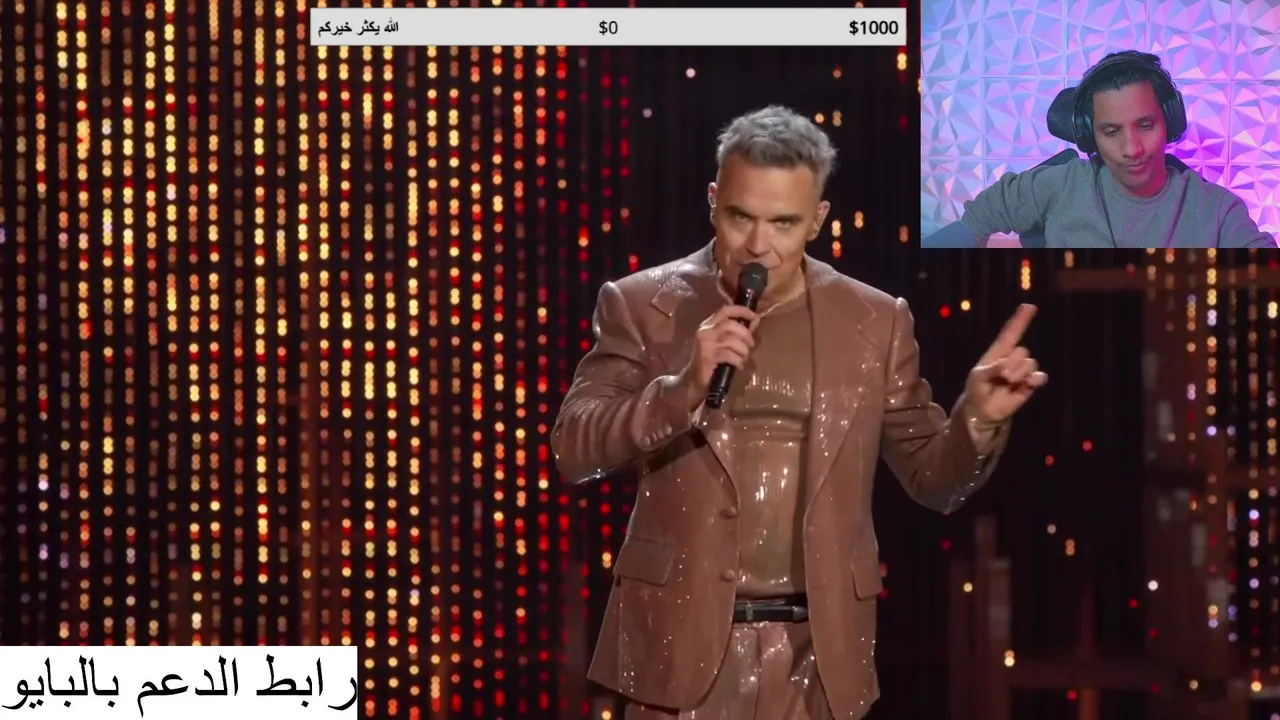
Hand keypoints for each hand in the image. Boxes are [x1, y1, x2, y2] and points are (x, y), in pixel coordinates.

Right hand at [677, 304, 760, 409]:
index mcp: (708, 325)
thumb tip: (754, 322)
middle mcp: (705, 331)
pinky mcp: (707, 357)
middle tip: (750, 346)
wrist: (692, 380)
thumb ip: (735, 332)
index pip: (725, 310)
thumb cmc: (710, 361)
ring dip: (743, 352)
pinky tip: (737, 366)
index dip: (741, 311)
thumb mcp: (721, 343)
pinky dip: (738, 362)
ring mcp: (705, 344)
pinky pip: (730, 355)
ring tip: (742, 359)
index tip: (755, 317)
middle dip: (746, 336)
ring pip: (733, 341)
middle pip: (732, 325)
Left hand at [965, 304, 1047, 424]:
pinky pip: (1040, 376)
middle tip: (1002, 376)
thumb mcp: (977, 376)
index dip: (1020, 320)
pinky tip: (1029, 383)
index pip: (1010, 333)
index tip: (1029, 307)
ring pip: (1030, 363)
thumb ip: (990, 369)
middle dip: (1012, 363)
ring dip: (1019, 373)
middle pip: (1022, 351)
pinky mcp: (1030, 384)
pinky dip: (1035, 379)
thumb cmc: (977, 389)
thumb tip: (1005, 367)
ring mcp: (1022, 371)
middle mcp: (1013, 358)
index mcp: (998, 352)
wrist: (982, 410)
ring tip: (1008, 382)